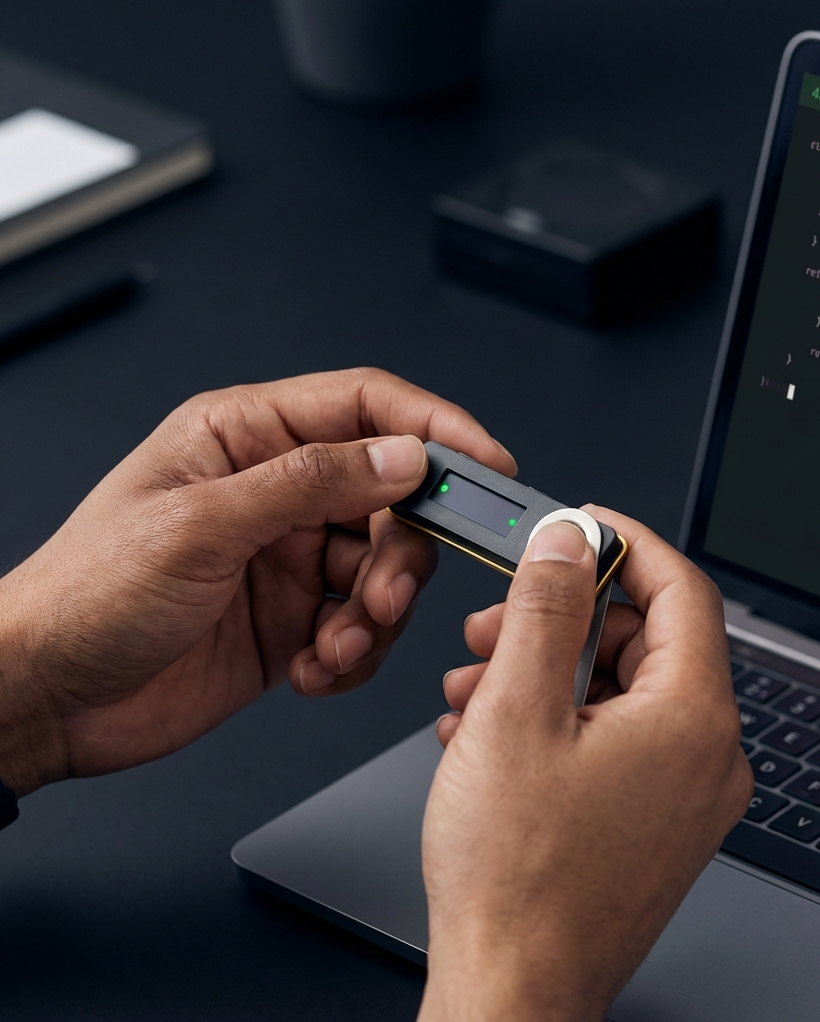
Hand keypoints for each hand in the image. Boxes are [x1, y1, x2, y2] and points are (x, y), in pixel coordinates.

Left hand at [0, 368, 514, 796]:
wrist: (46, 699)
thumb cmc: (87, 597)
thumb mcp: (200, 526)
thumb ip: (310, 483)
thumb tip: (403, 456)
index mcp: (247, 438)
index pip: (366, 407)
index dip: (434, 428)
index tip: (486, 462)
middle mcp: (276, 491)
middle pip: (391, 496)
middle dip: (402, 552)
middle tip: (385, 596)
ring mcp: (288, 556)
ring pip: (385, 567)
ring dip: (376, 614)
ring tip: (332, 646)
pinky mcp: (294, 617)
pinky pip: (363, 625)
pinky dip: (355, 653)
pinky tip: (312, 668)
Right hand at [419, 507, 751, 1021]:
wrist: (512, 993)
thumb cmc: (515, 879)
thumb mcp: (515, 712)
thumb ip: (545, 608)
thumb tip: (569, 539)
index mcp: (692, 719)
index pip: (682, 590)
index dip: (627, 544)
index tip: (582, 525)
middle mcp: (706, 758)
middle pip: (644, 639)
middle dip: (563, 617)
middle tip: (498, 622)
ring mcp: (684, 795)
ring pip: (619, 690)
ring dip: (545, 670)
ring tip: (474, 688)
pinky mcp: (654, 821)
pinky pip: (613, 738)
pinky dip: (555, 717)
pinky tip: (489, 733)